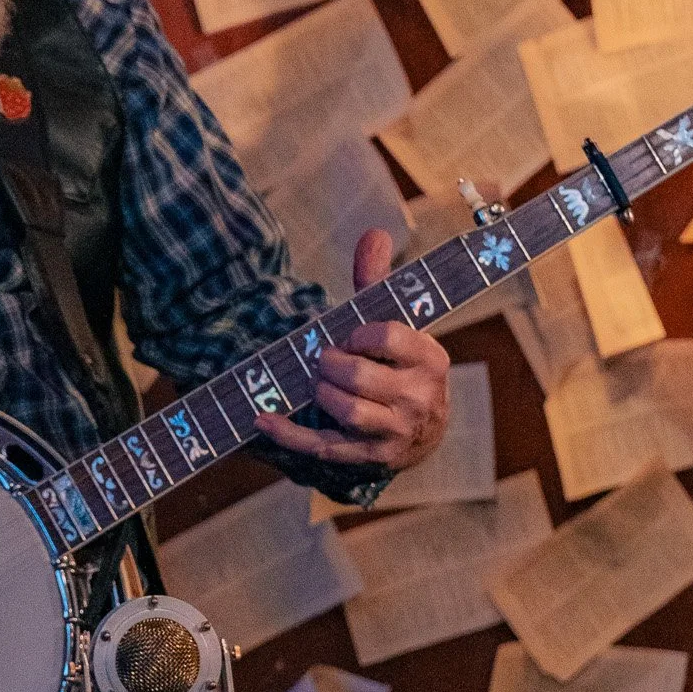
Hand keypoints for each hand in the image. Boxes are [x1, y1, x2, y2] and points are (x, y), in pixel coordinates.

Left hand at [258, 227, 450, 470]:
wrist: (424, 430)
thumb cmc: (402, 366)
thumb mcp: (399, 326)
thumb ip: (380, 283)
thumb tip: (373, 233)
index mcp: (430, 359)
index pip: (388, 335)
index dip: (359, 332)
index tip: (351, 335)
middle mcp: (419, 398)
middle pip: (359, 376)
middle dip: (330, 363)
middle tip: (324, 358)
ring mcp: (397, 432)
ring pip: (347, 412)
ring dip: (321, 392)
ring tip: (320, 382)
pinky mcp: (372, 458)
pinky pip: (325, 447)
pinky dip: (290, 433)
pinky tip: (263, 418)